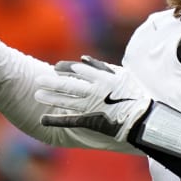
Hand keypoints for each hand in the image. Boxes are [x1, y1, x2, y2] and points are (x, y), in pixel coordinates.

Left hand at [34, 55, 151, 141]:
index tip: (55, 68)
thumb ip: (101, 67)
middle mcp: (95, 92)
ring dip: (51, 98)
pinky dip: (56, 120)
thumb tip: (83, 59)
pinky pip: (71, 120)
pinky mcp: (91, 121)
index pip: (79, 70)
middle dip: (52, 82)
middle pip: (69, 85)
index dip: (65, 68)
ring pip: (67, 101)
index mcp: (103, 78)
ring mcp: (92, 107)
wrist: (143, 118)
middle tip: (38, 80)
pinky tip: (43, 119)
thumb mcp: (121, 76)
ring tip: (37, 95)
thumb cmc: (134, 94)